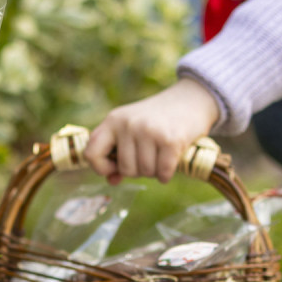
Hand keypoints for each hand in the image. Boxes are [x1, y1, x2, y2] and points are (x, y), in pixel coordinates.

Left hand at [86, 78, 220, 184]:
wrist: (190, 99)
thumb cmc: (157, 120)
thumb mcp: (131, 128)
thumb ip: (118, 153)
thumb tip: (112, 181)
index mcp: (113, 120)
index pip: (91, 153)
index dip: (100, 168)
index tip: (114, 168)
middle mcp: (128, 124)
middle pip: (125, 169)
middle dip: (138, 171)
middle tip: (148, 158)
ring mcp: (149, 131)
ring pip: (145, 172)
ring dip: (154, 172)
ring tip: (160, 157)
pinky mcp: (170, 140)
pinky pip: (163, 172)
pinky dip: (166, 175)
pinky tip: (170, 165)